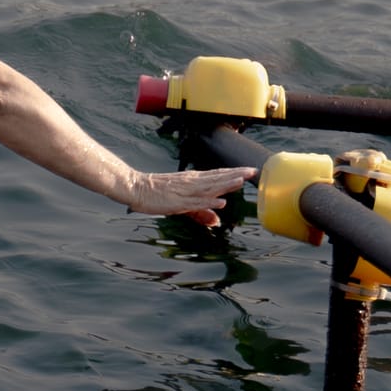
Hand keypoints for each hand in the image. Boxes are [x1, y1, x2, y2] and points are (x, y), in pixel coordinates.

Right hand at [122, 163, 249, 227]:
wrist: (136, 188)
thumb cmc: (157, 194)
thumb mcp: (183, 204)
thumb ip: (201, 212)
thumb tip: (217, 220)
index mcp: (193, 180)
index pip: (218, 175)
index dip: (234, 172)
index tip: (250, 169)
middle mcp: (192, 182)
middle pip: (217, 177)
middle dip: (236, 174)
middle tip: (254, 170)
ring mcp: (186, 191)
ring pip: (210, 187)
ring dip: (226, 183)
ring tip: (242, 181)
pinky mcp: (178, 201)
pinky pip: (196, 201)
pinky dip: (209, 201)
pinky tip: (221, 201)